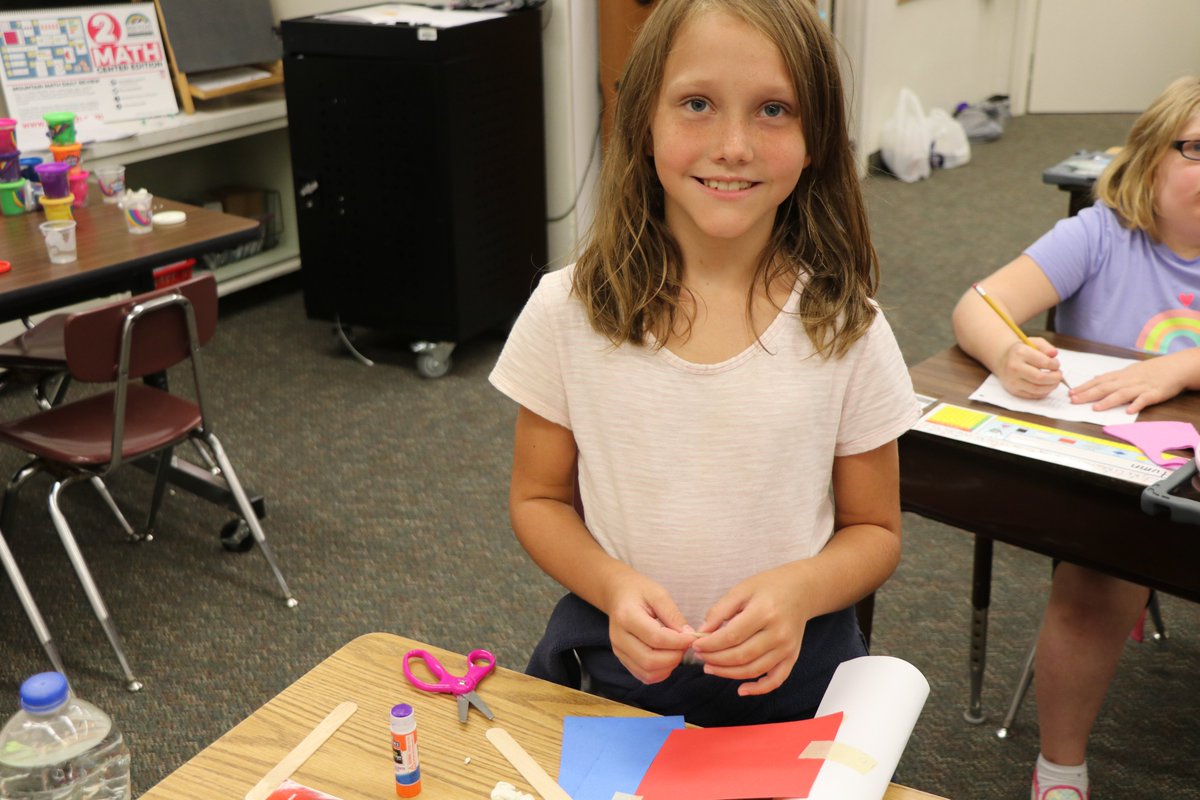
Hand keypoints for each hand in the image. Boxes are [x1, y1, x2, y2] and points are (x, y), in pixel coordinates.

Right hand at [605, 572, 696, 684]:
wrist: (618, 594)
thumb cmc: (639, 591)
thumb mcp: (659, 594)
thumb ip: (673, 615)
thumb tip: (689, 636)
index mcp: (626, 616)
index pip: (656, 638)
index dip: (678, 642)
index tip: (693, 637)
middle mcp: (619, 638)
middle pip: (650, 660)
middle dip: (675, 656)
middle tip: (685, 644)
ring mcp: (619, 651)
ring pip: (648, 673)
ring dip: (669, 666)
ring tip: (677, 649)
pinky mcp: (623, 660)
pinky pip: (644, 676)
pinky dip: (661, 672)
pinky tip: (667, 657)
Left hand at [689, 568, 809, 696]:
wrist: (802, 590)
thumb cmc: (768, 587)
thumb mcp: (742, 589)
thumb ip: (720, 610)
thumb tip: (701, 632)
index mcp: (764, 612)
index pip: (732, 636)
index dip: (710, 644)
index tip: (695, 644)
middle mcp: (778, 633)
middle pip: (741, 655)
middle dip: (715, 659)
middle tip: (699, 657)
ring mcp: (787, 648)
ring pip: (753, 670)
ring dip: (728, 674)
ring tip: (710, 668)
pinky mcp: (792, 657)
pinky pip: (776, 680)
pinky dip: (759, 689)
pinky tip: (741, 690)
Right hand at [995, 337, 1064, 398]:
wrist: (1002, 359)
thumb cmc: (1021, 351)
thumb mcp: (1033, 343)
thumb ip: (1046, 347)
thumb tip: (1054, 354)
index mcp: (1020, 353)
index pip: (1044, 362)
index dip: (1055, 365)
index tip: (1056, 364)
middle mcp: (1014, 367)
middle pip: (1040, 378)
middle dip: (1055, 378)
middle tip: (1059, 375)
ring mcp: (1012, 380)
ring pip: (1037, 389)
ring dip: (1051, 387)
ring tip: (1055, 381)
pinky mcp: (1013, 390)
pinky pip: (1032, 395)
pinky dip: (1043, 392)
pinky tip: (1046, 386)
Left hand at [1070, 355, 1188, 413]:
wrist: (1175, 367)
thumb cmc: (1150, 370)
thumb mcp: (1129, 370)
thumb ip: (1112, 377)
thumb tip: (1095, 379)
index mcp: (1121, 375)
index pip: (1099, 381)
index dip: (1084, 387)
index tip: (1071, 393)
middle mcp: (1128, 380)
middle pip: (1106, 387)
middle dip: (1089, 394)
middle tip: (1074, 400)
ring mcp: (1141, 386)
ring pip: (1122, 394)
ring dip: (1108, 401)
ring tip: (1096, 408)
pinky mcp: (1155, 393)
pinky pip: (1145, 399)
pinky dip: (1137, 404)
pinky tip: (1129, 411)